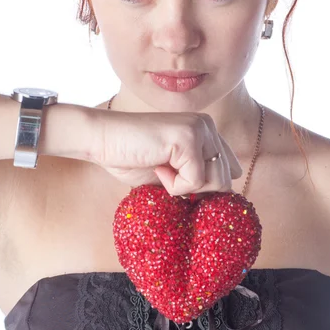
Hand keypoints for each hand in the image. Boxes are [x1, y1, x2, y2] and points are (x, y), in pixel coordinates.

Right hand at [90, 110, 242, 196]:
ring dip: (184, 187)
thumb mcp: (172, 170)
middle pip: (225, 179)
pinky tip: (157, 167)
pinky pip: (195, 181)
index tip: (180, 186)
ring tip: (161, 170)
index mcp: (206, 130)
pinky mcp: (188, 138)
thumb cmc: (130, 157)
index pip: (229, 169)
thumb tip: (222, 203)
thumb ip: (196, 177)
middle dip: (195, 189)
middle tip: (166, 175)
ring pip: (215, 182)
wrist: (101, 140)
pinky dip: (174, 186)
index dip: (208, 187)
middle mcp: (207, 126)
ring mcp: (199, 129)